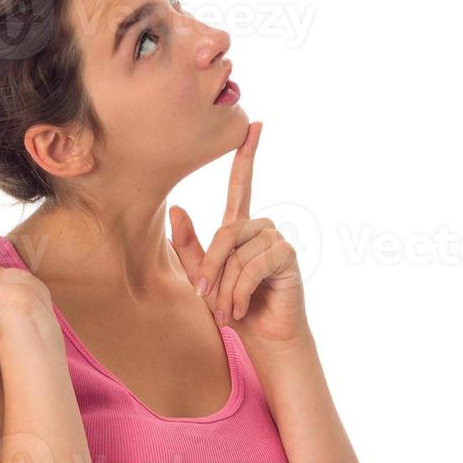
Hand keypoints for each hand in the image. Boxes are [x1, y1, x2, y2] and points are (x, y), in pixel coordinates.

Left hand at [168, 122, 309, 346]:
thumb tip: (176, 208)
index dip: (247, 155)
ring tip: (227, 309)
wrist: (264, 337)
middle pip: (225, 232)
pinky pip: (253, 265)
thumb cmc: (234, 307)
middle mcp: (260, 228)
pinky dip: (241, 290)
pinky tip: (243, 307)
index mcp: (239, 228)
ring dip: (225, 286)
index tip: (256, 124)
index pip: (241, 185)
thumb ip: (188, 246)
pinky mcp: (287, 256)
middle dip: (210, 269)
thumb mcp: (203, 277)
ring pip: (237, 252)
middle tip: (205, 299)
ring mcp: (276, 240)